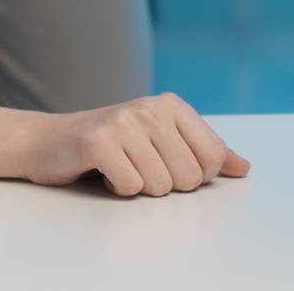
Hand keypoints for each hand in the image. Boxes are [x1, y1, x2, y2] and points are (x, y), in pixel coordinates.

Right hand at [0, 93, 250, 196]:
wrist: (50, 141)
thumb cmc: (113, 144)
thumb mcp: (162, 142)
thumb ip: (205, 152)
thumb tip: (243, 167)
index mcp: (171, 104)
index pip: (212, 159)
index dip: (194, 176)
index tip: (167, 165)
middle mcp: (150, 107)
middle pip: (189, 178)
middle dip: (164, 184)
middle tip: (139, 166)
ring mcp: (123, 121)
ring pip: (160, 187)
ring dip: (139, 187)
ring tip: (121, 166)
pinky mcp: (98, 140)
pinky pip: (130, 186)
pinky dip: (117, 188)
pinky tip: (104, 171)